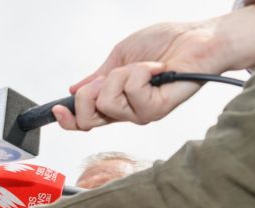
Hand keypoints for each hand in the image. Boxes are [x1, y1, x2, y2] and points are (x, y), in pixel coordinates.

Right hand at [53, 5, 254, 130]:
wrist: (198, 38)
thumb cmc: (165, 43)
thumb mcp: (119, 58)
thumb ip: (96, 77)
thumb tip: (73, 89)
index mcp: (116, 101)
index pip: (84, 122)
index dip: (67, 120)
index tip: (57, 109)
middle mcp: (126, 112)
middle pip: (87, 118)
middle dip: (90, 92)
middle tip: (112, 74)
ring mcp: (141, 113)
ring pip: (106, 102)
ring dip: (122, 75)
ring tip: (143, 67)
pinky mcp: (156, 109)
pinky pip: (130, 92)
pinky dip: (140, 72)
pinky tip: (157, 68)